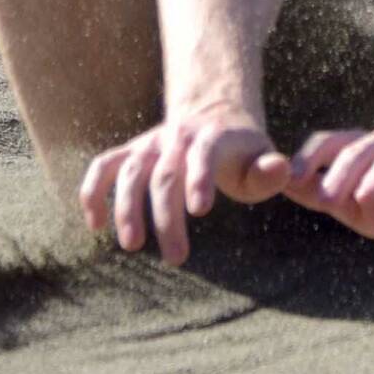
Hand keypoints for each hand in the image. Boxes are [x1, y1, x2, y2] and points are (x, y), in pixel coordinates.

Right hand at [78, 110, 290, 265]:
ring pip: (129, 171)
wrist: (214, 115)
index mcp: (212, 136)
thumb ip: (270, 172)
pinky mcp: (130, 153)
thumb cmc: (242, 152)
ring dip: (126, 207)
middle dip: (166, 217)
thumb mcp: (261, 158)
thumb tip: (281, 170)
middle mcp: (176, 137)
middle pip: (165, 175)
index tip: (200, 212)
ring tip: (132, 245)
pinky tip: (95, 225)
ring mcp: (149, 144)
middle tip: (177, 259)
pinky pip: (103, 167)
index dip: (200, 179)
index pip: (203, 154)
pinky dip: (92, 192)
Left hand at [283, 125, 373, 240]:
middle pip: (359, 150)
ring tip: (366, 197)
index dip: (310, 158)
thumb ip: (320, 195)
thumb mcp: (354, 207)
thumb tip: (281, 186)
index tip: (292, 180)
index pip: (331, 143)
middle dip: (340, 174)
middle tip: (327, 201)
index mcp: (361, 150)